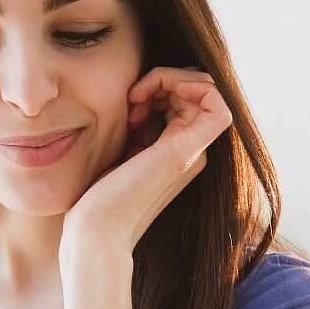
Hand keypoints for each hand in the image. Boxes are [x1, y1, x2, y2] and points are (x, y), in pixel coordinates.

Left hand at [62, 66, 232, 255]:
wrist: (96, 230)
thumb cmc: (101, 196)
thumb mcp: (125, 147)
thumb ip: (143, 123)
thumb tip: (144, 91)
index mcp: (181, 151)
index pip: (190, 97)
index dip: (163, 84)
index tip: (129, 102)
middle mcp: (194, 151)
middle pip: (198, 89)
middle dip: (164, 79)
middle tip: (130, 101)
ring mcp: (193, 151)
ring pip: (206, 87)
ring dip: (167, 78)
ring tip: (133, 102)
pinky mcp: (185, 150)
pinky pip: (213, 97)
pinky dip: (180, 80)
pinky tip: (147, 96)